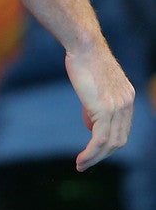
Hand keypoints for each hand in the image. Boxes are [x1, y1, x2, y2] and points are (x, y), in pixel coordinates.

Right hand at [64, 43, 134, 171]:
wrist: (84, 44)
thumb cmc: (84, 57)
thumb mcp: (95, 81)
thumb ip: (96, 102)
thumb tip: (91, 123)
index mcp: (127, 96)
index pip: (122, 128)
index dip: (109, 141)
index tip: (94, 148)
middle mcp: (127, 103)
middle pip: (119, 140)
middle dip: (103, 155)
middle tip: (87, 161)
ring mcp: (118, 107)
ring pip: (110, 144)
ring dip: (95, 158)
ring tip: (81, 165)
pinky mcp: (104, 109)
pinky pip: (99, 140)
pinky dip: (91, 154)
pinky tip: (81, 160)